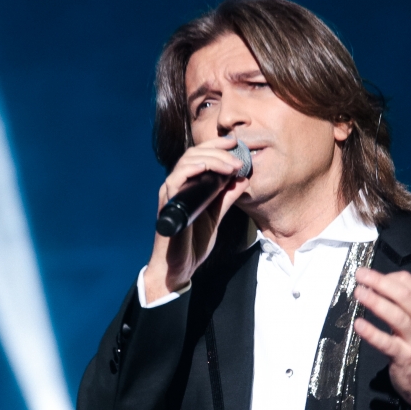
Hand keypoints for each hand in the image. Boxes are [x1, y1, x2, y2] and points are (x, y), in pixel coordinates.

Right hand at [143, 135, 249, 301]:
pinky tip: (206, 167)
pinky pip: (176, 179)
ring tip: (231, 165)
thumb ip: (226, 198)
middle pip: (194, 154)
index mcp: (188, 186)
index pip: (200, 156)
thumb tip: (242, 179)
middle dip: (218, 150)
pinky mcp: (168, 203)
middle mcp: (177, 185)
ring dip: (211, 159)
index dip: (217, 146)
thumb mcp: (216, 216)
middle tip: (238, 157)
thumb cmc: (193, 242)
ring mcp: (171, 193)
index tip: (235, 143)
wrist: (180, 266)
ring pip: (186, 162)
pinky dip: (191, 169)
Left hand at [353, 267, 410, 409]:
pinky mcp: (405, 357)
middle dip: (380, 282)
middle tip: (361, 275)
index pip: (410, 284)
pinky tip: (358, 324)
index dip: (388, 276)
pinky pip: (387, 343)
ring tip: (359, 293)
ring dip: (376, 302)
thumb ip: (404, 306)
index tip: (370, 275)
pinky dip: (372, 332)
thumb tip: (378, 286)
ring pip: (397, 316)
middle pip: (403, 296)